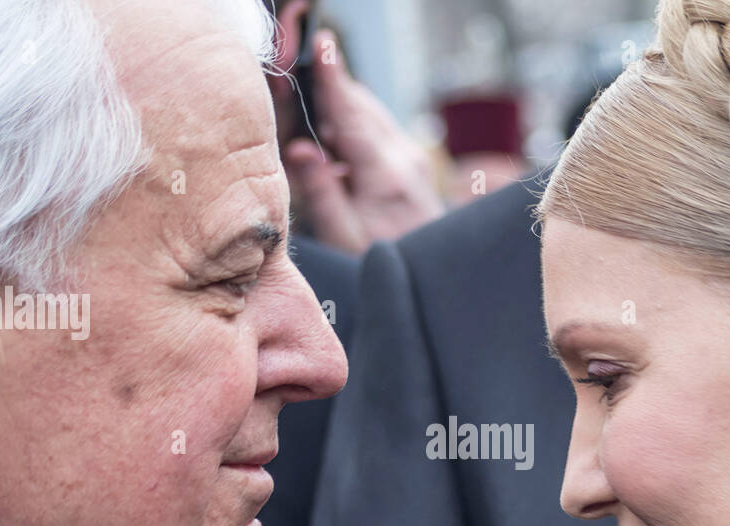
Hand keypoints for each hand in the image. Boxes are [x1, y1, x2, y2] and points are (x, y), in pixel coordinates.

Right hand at [270, 17, 443, 253]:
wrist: (431, 277)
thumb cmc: (382, 259)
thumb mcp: (343, 234)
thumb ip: (320, 190)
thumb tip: (298, 149)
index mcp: (384, 173)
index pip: (351, 114)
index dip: (333, 78)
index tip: (323, 45)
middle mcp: (404, 157)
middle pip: (361, 106)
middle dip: (330, 90)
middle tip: (299, 79)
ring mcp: (413, 158)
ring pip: (370, 116)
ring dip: (341, 111)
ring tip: (310, 118)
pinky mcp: (413, 164)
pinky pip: (379, 132)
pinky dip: (354, 128)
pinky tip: (334, 148)